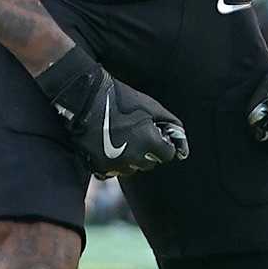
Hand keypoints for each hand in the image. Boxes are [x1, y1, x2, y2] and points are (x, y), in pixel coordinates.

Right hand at [36, 50, 188, 178]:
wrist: (84, 96)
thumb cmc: (120, 98)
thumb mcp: (151, 106)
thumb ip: (172, 125)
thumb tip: (183, 148)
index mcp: (149, 142)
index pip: (167, 155)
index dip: (162, 143)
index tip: (152, 132)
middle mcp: (134, 158)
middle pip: (149, 164)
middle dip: (146, 151)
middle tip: (133, 132)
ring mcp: (114, 164)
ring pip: (130, 169)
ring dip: (129, 157)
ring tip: (118, 137)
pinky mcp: (97, 166)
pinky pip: (111, 171)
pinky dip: (111, 162)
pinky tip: (105, 145)